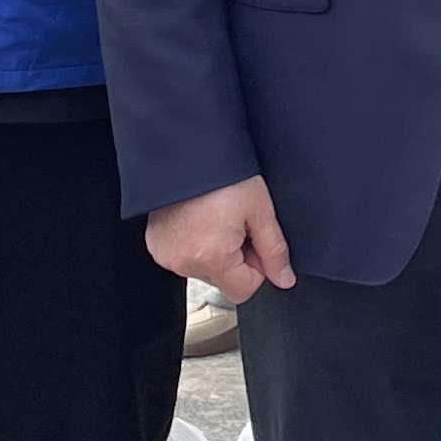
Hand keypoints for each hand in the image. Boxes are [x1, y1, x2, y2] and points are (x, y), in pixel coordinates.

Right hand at [142, 176, 293, 306]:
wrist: (186, 149)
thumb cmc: (223, 174)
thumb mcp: (260, 210)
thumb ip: (275, 250)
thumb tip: (285, 279)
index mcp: (211, 257)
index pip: (244, 291)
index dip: (258, 268)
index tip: (255, 240)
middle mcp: (184, 262)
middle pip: (223, 279)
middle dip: (236, 258)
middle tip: (236, 222)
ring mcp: (166, 255)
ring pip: (204, 268)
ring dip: (215, 251)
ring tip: (216, 216)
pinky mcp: (156, 245)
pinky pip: (184, 256)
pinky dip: (195, 243)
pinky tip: (200, 218)